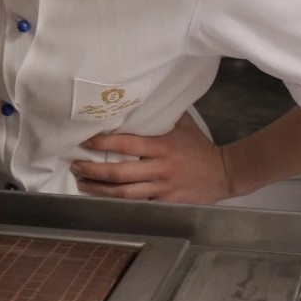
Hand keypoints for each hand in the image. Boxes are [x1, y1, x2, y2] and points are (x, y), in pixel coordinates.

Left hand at [69, 112, 236, 203]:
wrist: (225, 173)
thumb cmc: (199, 146)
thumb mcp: (182, 124)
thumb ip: (160, 112)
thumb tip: (136, 96)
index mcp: (161, 146)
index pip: (124, 144)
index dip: (101, 143)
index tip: (82, 140)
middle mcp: (160, 168)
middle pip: (119, 173)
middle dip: (93, 171)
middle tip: (75, 166)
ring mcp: (163, 188)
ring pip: (125, 193)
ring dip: (100, 190)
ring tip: (82, 183)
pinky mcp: (167, 203)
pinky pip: (139, 204)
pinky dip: (119, 203)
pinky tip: (103, 198)